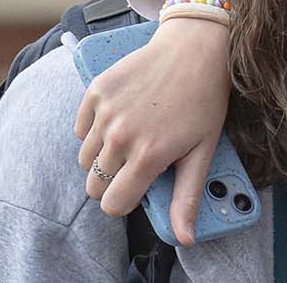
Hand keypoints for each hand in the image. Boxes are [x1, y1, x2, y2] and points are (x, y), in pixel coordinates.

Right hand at [74, 16, 231, 244]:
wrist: (194, 49)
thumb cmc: (204, 101)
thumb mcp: (203, 151)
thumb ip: (187, 197)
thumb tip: (185, 238)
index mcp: (148, 156)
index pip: (112, 204)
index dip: (124, 202)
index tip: (138, 189)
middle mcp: (120, 136)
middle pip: (95, 184)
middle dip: (113, 180)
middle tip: (138, 161)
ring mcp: (104, 113)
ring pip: (85, 158)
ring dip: (104, 155)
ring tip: (134, 136)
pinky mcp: (95, 92)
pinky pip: (81, 129)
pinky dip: (96, 129)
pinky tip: (123, 116)